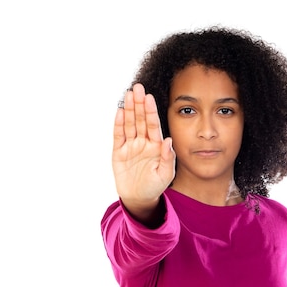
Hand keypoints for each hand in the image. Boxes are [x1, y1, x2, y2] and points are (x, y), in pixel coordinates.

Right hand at [112, 83, 174, 212]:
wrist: (139, 198)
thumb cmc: (155, 186)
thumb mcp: (165, 174)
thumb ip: (168, 158)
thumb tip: (168, 140)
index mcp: (156, 145)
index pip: (153, 125)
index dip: (151, 111)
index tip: (150, 98)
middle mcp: (143, 142)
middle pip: (140, 119)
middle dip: (139, 104)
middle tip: (138, 87)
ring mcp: (130, 146)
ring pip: (129, 124)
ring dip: (128, 109)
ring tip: (129, 94)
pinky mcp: (118, 152)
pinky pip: (118, 135)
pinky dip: (118, 124)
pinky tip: (119, 111)